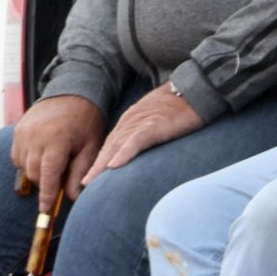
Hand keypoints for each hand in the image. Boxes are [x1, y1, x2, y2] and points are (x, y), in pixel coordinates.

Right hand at [9, 95, 104, 214]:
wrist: (72, 92)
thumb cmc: (85, 121)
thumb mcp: (91, 147)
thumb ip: (80, 172)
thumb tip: (71, 197)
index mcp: (56, 140)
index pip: (47, 175)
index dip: (46, 195)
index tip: (45, 210)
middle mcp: (35, 136)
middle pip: (34, 173)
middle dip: (45, 183)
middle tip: (60, 180)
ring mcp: (23, 133)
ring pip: (24, 166)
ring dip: (37, 173)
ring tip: (53, 165)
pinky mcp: (17, 131)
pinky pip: (17, 156)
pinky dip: (27, 162)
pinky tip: (42, 157)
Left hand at [81, 84, 203, 186]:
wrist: (195, 89)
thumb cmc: (179, 107)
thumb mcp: (156, 121)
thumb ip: (144, 135)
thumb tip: (139, 152)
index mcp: (129, 123)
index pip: (110, 146)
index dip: (98, 163)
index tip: (88, 179)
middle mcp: (130, 123)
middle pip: (108, 149)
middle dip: (93, 168)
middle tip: (81, 186)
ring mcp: (141, 124)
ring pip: (116, 147)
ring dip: (101, 165)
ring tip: (89, 182)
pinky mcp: (154, 126)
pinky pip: (136, 141)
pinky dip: (124, 154)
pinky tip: (114, 166)